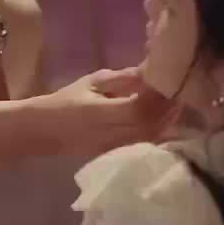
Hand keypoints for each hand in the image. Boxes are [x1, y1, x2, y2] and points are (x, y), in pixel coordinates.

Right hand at [44, 68, 169, 155]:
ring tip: (174, 102)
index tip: (169, 81)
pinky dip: (157, 130)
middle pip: (149, 125)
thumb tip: (150, 70)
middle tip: (179, 91)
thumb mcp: (91, 82)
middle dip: (168, 109)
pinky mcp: (117, 154)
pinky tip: (163, 118)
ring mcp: (114, 147)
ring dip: (166, 120)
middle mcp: (110, 133)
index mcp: (100, 113)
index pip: (139, 109)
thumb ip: (121, 78)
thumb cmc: (66, 101)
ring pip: (150, 137)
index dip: (158, 98)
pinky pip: (144, 143)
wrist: (44, 130)